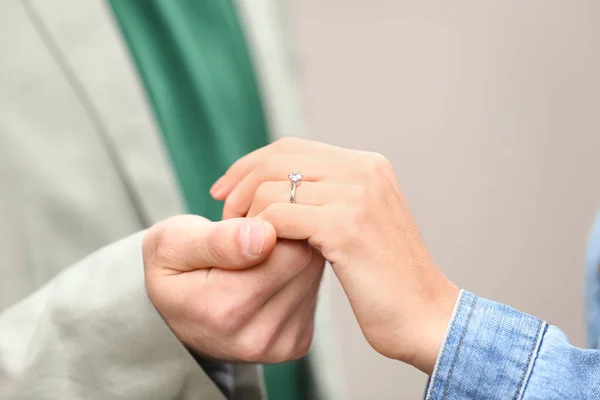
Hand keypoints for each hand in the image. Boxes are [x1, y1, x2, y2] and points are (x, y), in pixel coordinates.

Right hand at [143, 214, 323, 362]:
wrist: (170, 311)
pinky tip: (267, 277)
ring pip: (313, 274)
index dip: (273, 223)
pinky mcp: (296, 344)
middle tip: (251, 237)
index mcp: (224, 311)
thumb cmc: (171, 268)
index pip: (288, 250)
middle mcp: (256, 338)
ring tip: (256, 258)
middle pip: (305, 262)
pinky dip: (295, 277)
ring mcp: (279, 346)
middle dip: (284, 238)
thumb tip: (265, 236)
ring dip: (292, 255)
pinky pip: (314, 293)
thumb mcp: (173, 244)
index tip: (246, 222)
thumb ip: (217, 240)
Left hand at [211, 138, 459, 373]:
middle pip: (277, 160)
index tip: (224, 191)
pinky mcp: (346, 227)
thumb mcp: (362, 222)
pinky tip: (257, 252)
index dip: (249, 166)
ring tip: (242, 241)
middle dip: (239, 185)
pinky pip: (278, 216)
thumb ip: (331, 196)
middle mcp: (364, 169)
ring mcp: (357, 195)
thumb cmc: (386, 278)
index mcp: (367, 164)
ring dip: (246, 215)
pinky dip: (258, 233)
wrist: (426, 316)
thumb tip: (283, 186)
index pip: (291, 148)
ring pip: (272, 188)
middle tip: (223, 216)